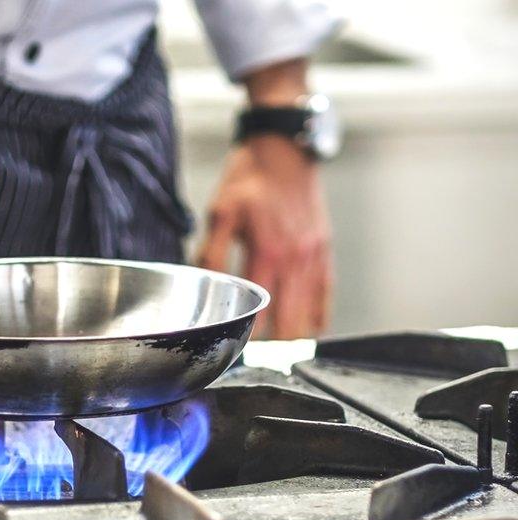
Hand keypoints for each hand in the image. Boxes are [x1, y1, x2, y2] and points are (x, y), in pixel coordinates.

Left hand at [197, 137, 332, 338]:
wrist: (284, 150)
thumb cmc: (250, 178)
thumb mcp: (220, 212)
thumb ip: (211, 252)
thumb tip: (201, 284)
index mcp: (267, 252)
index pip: (260, 311)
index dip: (250, 336)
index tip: (238, 352)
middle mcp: (295, 259)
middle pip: (291, 322)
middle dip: (276, 347)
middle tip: (260, 361)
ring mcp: (314, 256)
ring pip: (311, 312)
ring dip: (296, 334)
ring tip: (280, 354)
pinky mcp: (324, 249)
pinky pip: (326, 293)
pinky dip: (317, 314)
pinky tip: (308, 328)